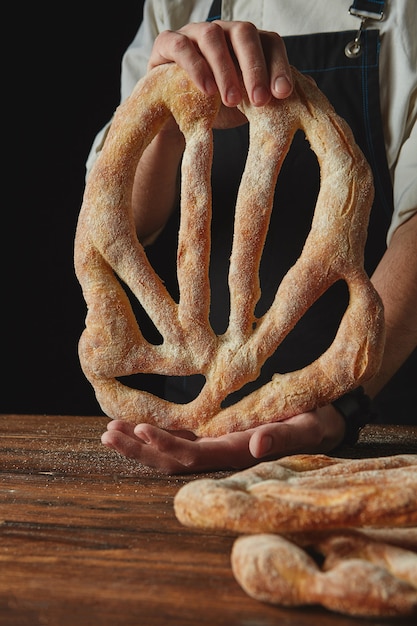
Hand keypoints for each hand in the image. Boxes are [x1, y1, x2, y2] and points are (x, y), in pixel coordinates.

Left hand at [101, 405, 345, 473]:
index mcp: (236, 452)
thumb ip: (282, 436)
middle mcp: (220, 454)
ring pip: (171, 452)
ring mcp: (216, 446)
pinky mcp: (216, 436)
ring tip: (111, 431)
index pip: (193, 455)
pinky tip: (138, 425)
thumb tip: (257, 447)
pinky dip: (158, 434)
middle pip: (171, 460)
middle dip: (139, 449)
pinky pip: (181, 439)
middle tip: (107, 434)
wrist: (320, 422)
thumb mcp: (305, 427)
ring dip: (140, 444)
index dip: (166, 446)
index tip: (140, 428)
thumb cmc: (315, 422)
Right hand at [148, 20, 292, 127]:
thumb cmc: (215, 108)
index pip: (270, 43)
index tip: (283, 94)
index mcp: (247, 44)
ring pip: (213, 37)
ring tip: (232, 100)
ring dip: (226, 69)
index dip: (278, 66)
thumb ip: (271, 96)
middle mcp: (223, 32)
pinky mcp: (167, 43)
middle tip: (260, 101)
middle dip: (255, 68)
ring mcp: (194, 34)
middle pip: (245, 33)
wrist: (175, 118)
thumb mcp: (247, 105)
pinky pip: (182, 46)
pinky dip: (196, 66)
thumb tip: (310, 93)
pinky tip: (207, 90)